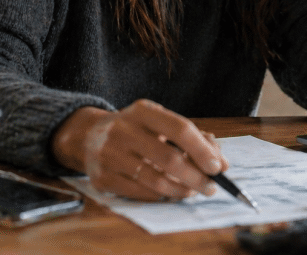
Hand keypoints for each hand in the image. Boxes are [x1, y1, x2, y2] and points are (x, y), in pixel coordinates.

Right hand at [51, 100, 228, 200]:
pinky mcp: (102, 177)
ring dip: (181, 190)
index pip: (180, 129)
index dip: (202, 150)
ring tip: (192, 191)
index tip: (218, 167)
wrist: (87, 136)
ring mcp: (110, 154)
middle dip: (196, 176)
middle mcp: (124, 129)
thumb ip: (190, 137)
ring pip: (155, 180)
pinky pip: (140, 192)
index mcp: (142, 111)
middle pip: (170, 158)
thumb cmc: (134, 129)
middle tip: (210, 186)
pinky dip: (160, 196)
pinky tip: (170, 193)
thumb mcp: (157, 122)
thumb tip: (219, 161)